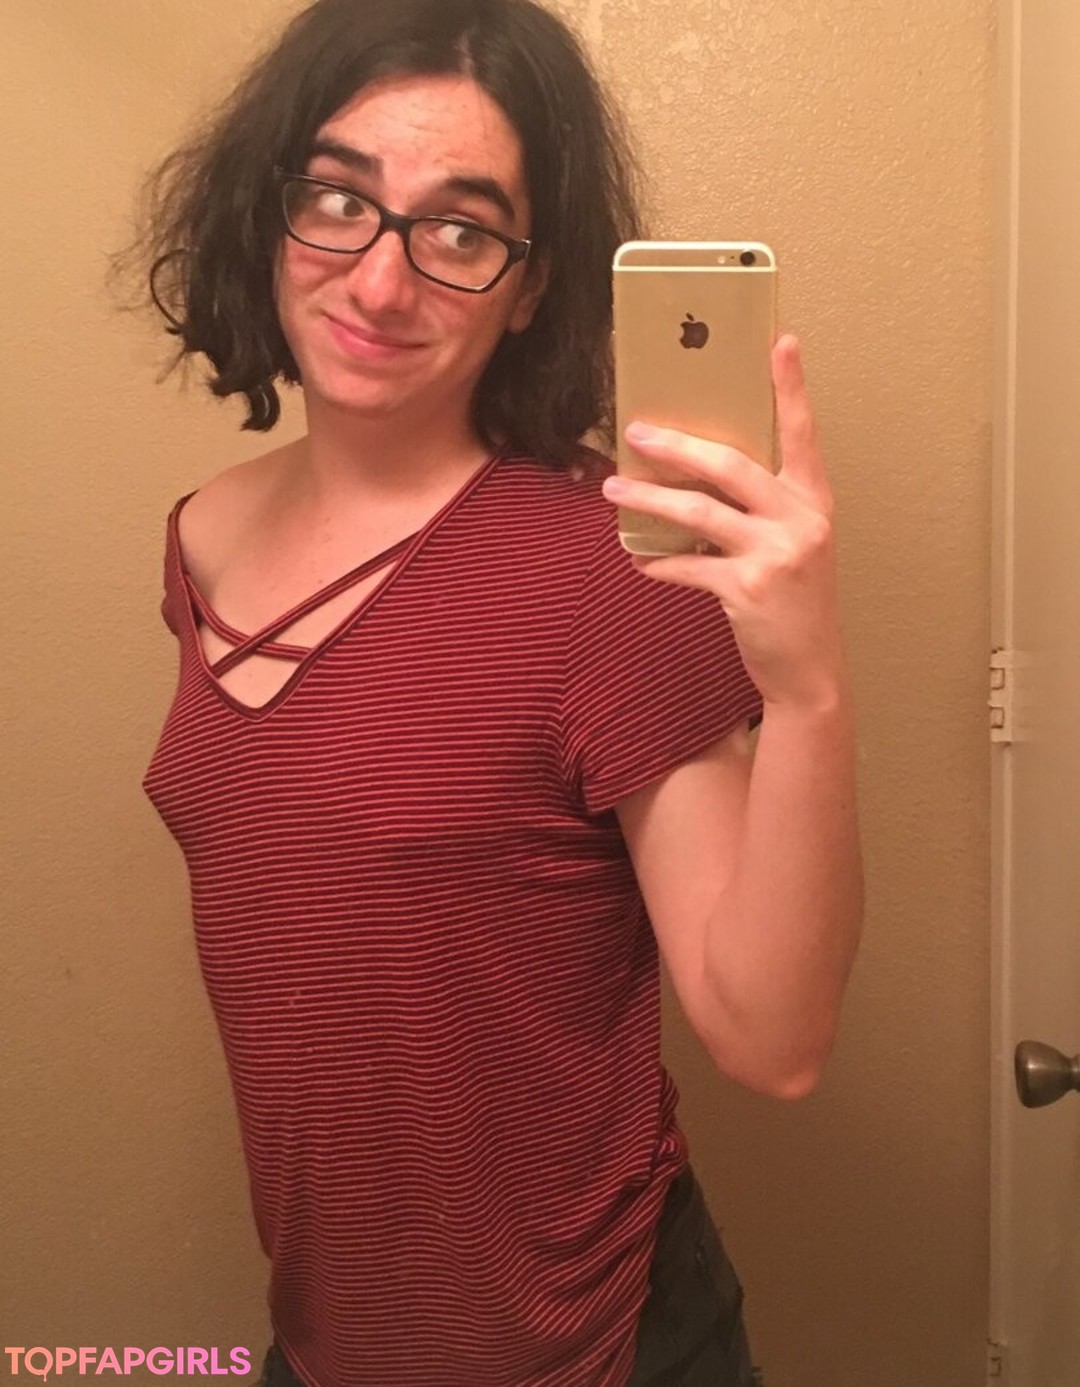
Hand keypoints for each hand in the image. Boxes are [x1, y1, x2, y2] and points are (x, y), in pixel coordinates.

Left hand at [601, 334, 848, 711]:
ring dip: (649, 498)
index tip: (780, 341)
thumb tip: (697, 478)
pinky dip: (658, 562)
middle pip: (731, 465)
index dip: (791, 387)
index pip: (802, 432)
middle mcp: (801, 520)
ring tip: (613, 489)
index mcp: (814, 500)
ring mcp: (776, 555)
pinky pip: (688, 566)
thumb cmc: (795, 601)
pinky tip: (637, 559)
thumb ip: (762, 509)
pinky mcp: (748, 591)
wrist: (811, 670)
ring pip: (699, 512)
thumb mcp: (794, 544)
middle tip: (637, 431)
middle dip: (678, 445)